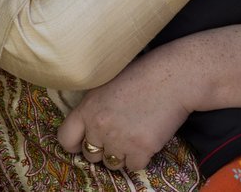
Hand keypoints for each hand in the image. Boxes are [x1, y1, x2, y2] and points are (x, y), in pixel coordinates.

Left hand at [57, 50, 191, 171]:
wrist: (174, 77)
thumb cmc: (143, 75)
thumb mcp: (107, 84)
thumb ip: (93, 107)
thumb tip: (87, 127)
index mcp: (88, 108)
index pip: (65, 139)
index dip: (75, 143)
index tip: (84, 142)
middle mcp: (99, 127)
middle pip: (90, 155)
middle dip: (102, 148)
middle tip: (119, 133)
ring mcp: (120, 140)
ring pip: (112, 163)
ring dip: (122, 154)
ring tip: (134, 133)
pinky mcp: (141, 150)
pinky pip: (134, 166)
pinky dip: (141, 157)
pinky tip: (148, 137)